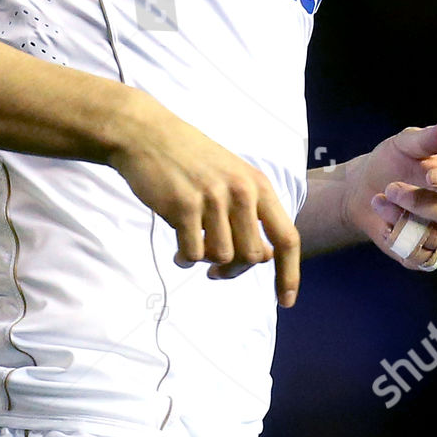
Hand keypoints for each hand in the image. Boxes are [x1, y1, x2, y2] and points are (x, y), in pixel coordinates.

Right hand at [105, 92, 300, 305]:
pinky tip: (177, 251)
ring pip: (223, 257)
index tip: (286, 301)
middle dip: (235, 271)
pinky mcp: (183, 207)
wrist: (147, 135)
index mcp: (258, 185)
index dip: (289, 273)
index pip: (287, 238)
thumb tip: (265, 257)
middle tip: (216, 270)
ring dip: (206, 262)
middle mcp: (241, 192)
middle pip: (253, 256)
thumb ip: (251, 212)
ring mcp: (213, 199)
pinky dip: (185, 259)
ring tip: (191, 251)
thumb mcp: (232, 177)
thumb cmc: (191, 160)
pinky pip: (193, 253)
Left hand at [345, 117, 436, 270]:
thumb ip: (428, 139)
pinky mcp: (427, 255)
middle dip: (422, 203)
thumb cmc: (392, 163)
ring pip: (436, 238)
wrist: (363, 190)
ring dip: (402, 219)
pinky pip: (420, 258)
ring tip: (379, 201)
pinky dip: (397, 240)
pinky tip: (382, 224)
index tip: (429, 175)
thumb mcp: (406, 145)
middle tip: (391, 188)